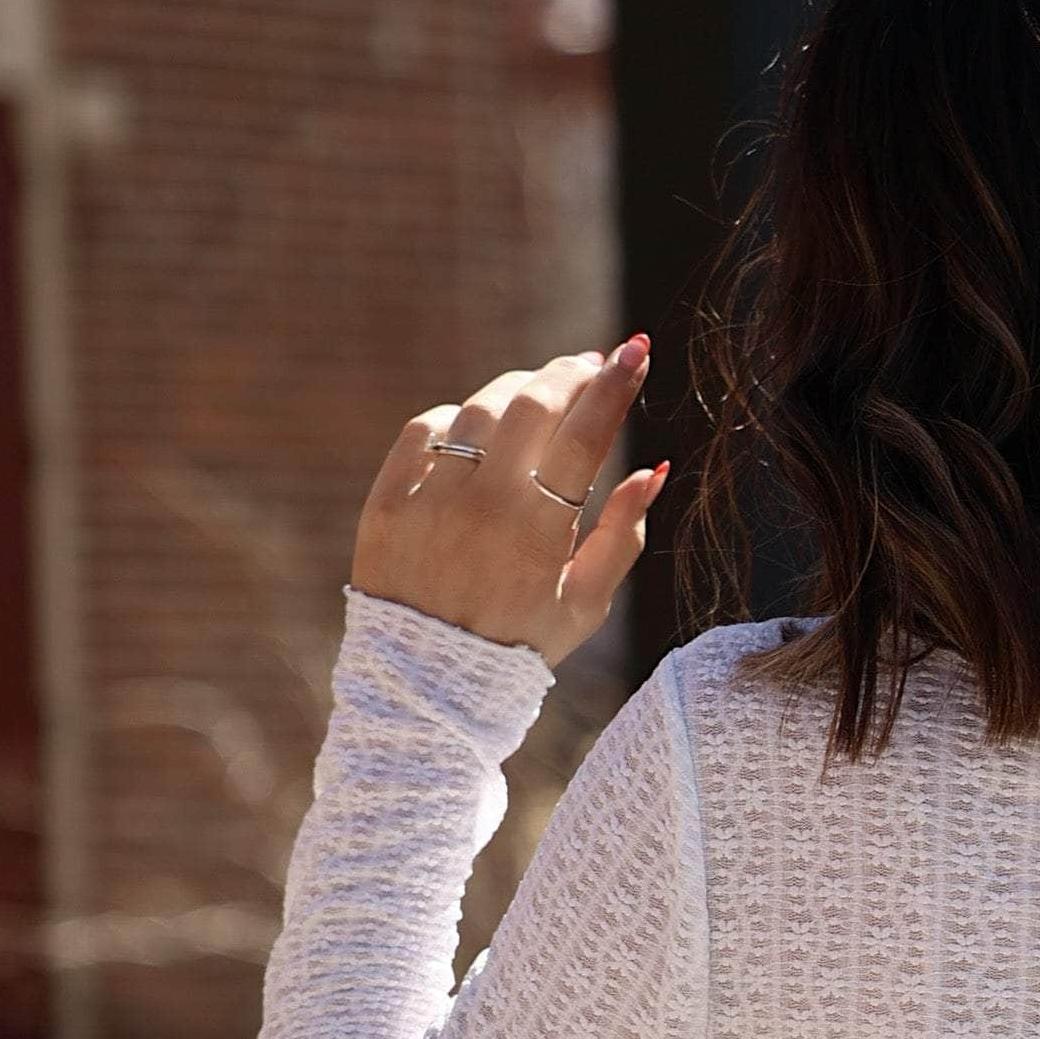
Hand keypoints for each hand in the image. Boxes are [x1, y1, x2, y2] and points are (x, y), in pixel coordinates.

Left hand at [350, 339, 664, 667]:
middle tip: (590, 365)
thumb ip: (623, 534)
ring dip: (518, 390)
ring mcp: (428, 501)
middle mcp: (482, 506)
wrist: (426, 687)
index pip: (587, 436)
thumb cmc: (520, 644)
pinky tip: (478, 428)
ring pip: (479, 409)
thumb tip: (654, 469)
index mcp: (539, 532)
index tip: (636, 351)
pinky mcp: (385, 503)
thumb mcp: (585, 602)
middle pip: (532, 405)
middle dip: (569, 374)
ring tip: (541, 394)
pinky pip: (424, 432)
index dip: (615, 386)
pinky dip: (457, 418)